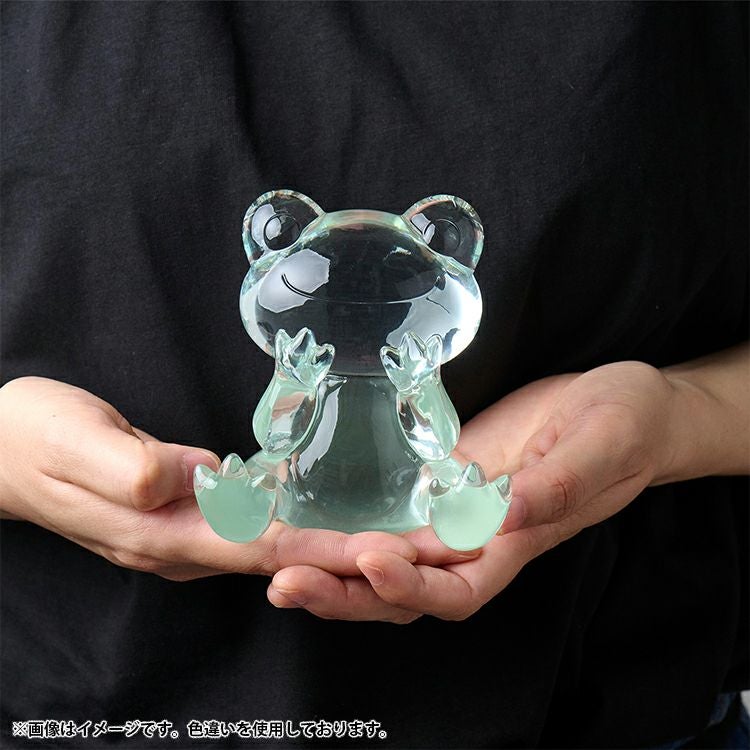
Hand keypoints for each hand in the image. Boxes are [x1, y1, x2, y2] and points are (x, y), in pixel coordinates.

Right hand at [0, 377, 465, 580]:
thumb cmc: (32, 437)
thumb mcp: (76, 441)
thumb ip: (136, 466)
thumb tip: (199, 477)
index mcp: (162, 530)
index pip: (261, 548)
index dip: (327, 552)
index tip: (387, 553)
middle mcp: (180, 545)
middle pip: (280, 560)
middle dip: (350, 561)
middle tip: (419, 552)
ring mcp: (181, 536)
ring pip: (271, 550)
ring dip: (334, 550)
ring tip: (396, 543)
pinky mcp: (182, 517)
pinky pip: (253, 532)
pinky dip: (299, 531)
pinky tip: (328, 522)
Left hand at [267, 361, 683, 621]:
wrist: (618, 405)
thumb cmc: (624, 422)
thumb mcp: (603, 442)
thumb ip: (562, 481)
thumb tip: (513, 513)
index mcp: (517, 541)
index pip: (459, 590)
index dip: (414, 589)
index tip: (373, 562)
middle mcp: (478, 539)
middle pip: (404, 586)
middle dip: (344, 589)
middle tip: (283, 575)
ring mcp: (454, 512)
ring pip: (386, 556)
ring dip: (331, 564)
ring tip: (274, 556)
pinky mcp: (440, 480)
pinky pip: (389, 512)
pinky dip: (346, 520)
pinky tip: (304, 515)